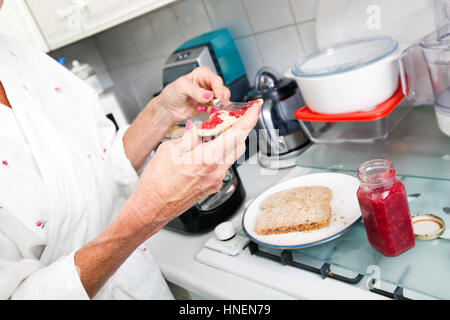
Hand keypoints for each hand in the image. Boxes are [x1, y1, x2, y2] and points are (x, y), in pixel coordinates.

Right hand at [127, 103, 259, 225]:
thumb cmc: (157, 183)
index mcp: (206, 158)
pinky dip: (219, 154)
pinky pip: (223, 165)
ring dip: (228, 141)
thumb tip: (199, 128)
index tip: (254, 109)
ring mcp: (216, 180)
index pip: (236, 134)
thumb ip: (190, 137)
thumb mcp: (170, 149)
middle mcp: (216, 171)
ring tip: (212, 134)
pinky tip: (204, 150)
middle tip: (231, 118)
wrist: (153, 208)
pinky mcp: (213, 186)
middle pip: (239, 144)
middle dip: (239, 128)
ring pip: (231, 155)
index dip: (248, 119)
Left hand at [157, 66, 230, 122]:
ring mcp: (210, 96)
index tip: (218, 97)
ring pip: (223, 101)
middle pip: (223, 90)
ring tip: (206, 108)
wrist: (168, 109)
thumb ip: (195, 91)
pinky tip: (202, 110)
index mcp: (203, 74)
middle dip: (220, 99)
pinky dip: (213, 111)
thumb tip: (208, 96)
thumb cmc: (172, 94)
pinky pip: (218, 109)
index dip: (219, 89)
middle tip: (214, 104)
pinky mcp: (210, 107)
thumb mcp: (181, 87)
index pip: (216, 80)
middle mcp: (209, 84)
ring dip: (216, 106)